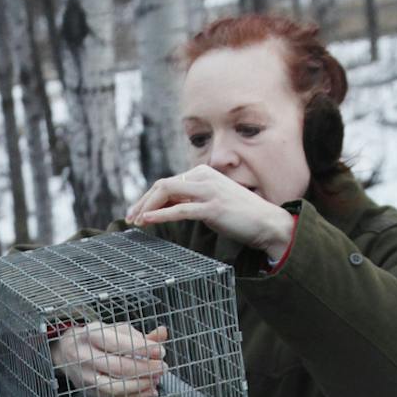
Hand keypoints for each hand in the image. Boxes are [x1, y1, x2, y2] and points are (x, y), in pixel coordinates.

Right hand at [51, 322, 167, 396]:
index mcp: (91, 335)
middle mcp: (84, 357)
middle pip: (118, 367)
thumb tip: (162, 333)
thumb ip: (140, 335)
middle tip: (162, 367)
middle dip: (145, 369)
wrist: (68, 352)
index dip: (142, 349)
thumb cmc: (97, 339)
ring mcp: (85, 377)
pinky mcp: (90, 392)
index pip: (119, 344)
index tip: (160, 351)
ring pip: (115, 388)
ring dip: (140, 386)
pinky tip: (150, 391)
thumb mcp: (115, 330)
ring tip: (156, 380)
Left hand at [126, 165, 296, 260]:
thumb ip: (191, 200)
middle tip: (130, 217)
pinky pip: (180, 209)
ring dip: (147, 207)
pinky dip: (161, 215)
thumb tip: (167, 208)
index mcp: (202, 173)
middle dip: (142, 201)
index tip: (137, 213)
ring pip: (167, 193)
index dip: (148, 198)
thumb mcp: (211, 202)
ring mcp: (208, 191)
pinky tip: (148, 221)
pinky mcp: (212, 207)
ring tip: (135, 221)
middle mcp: (204, 177)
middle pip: (162, 185)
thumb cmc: (239, 215)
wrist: (266, 222)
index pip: (167, 183)